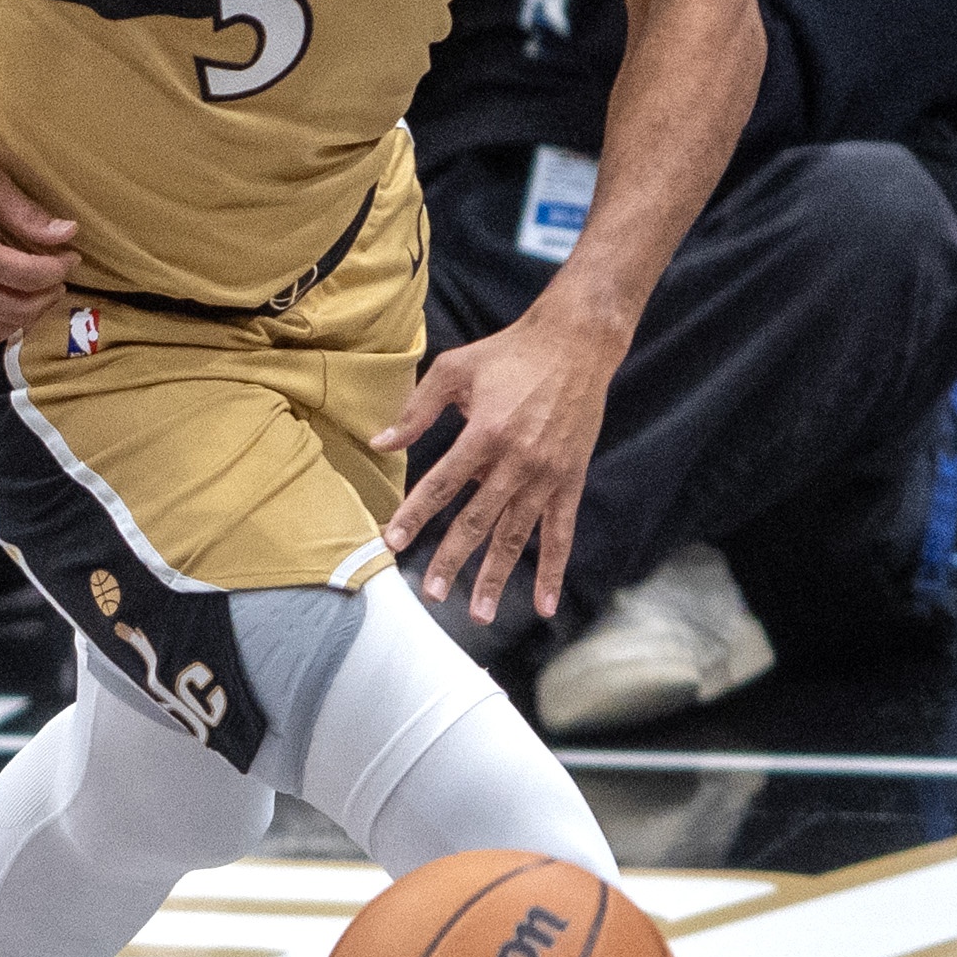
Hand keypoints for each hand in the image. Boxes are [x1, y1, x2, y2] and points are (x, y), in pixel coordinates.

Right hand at [0, 148, 75, 350]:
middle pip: (14, 309)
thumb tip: (68, 234)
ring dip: (26, 315)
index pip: (25, 276)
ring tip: (37, 290)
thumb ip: (25, 212)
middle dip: (47, 295)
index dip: (56, 269)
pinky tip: (9, 305)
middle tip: (58, 276)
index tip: (71, 256)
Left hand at [371, 300, 623, 622]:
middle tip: (431, 594)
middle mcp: (516, 461)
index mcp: (484, 433)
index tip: (393, 542)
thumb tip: (380, 442)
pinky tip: (542, 604)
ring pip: (515, 536)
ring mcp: (546, 476)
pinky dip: (552, 571)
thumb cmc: (510, 353)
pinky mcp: (570, 481)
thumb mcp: (456, 369)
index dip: (416, 514)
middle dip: (451, 560)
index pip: (442, 484)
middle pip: (476, 521)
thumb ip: (417, 409)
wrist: (576, 344)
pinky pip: (561, 534)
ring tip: (478, 613)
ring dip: (496, 577)